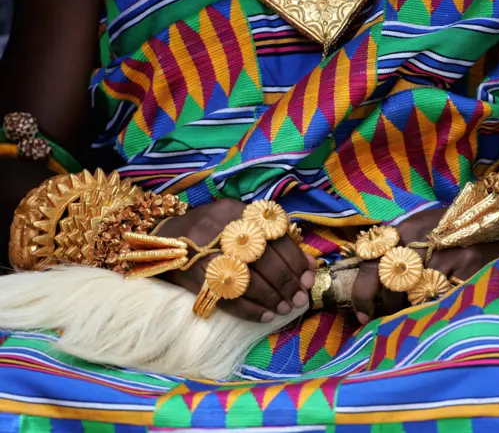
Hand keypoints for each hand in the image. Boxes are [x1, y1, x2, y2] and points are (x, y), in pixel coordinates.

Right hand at [157, 199, 315, 322]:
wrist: (161, 239)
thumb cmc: (211, 232)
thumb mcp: (239, 225)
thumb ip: (273, 241)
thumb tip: (309, 266)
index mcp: (237, 211)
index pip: (275, 236)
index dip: (296, 260)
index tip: (308, 279)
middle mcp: (222, 228)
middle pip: (264, 259)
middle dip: (286, 283)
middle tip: (299, 300)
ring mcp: (204, 252)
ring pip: (247, 280)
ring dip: (270, 298)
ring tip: (284, 309)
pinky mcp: (192, 275)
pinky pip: (226, 297)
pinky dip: (248, 309)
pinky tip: (263, 316)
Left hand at [351, 208, 498, 324]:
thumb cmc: (455, 227)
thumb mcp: (422, 226)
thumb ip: (396, 247)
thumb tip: (370, 283)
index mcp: (407, 228)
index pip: (372, 263)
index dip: (362, 293)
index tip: (362, 314)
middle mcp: (424, 239)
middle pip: (391, 285)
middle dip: (386, 308)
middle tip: (386, 320)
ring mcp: (450, 255)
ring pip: (416, 297)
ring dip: (409, 313)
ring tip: (412, 317)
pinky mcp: (472, 269)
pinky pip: (444, 302)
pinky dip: (436, 312)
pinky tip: (438, 313)